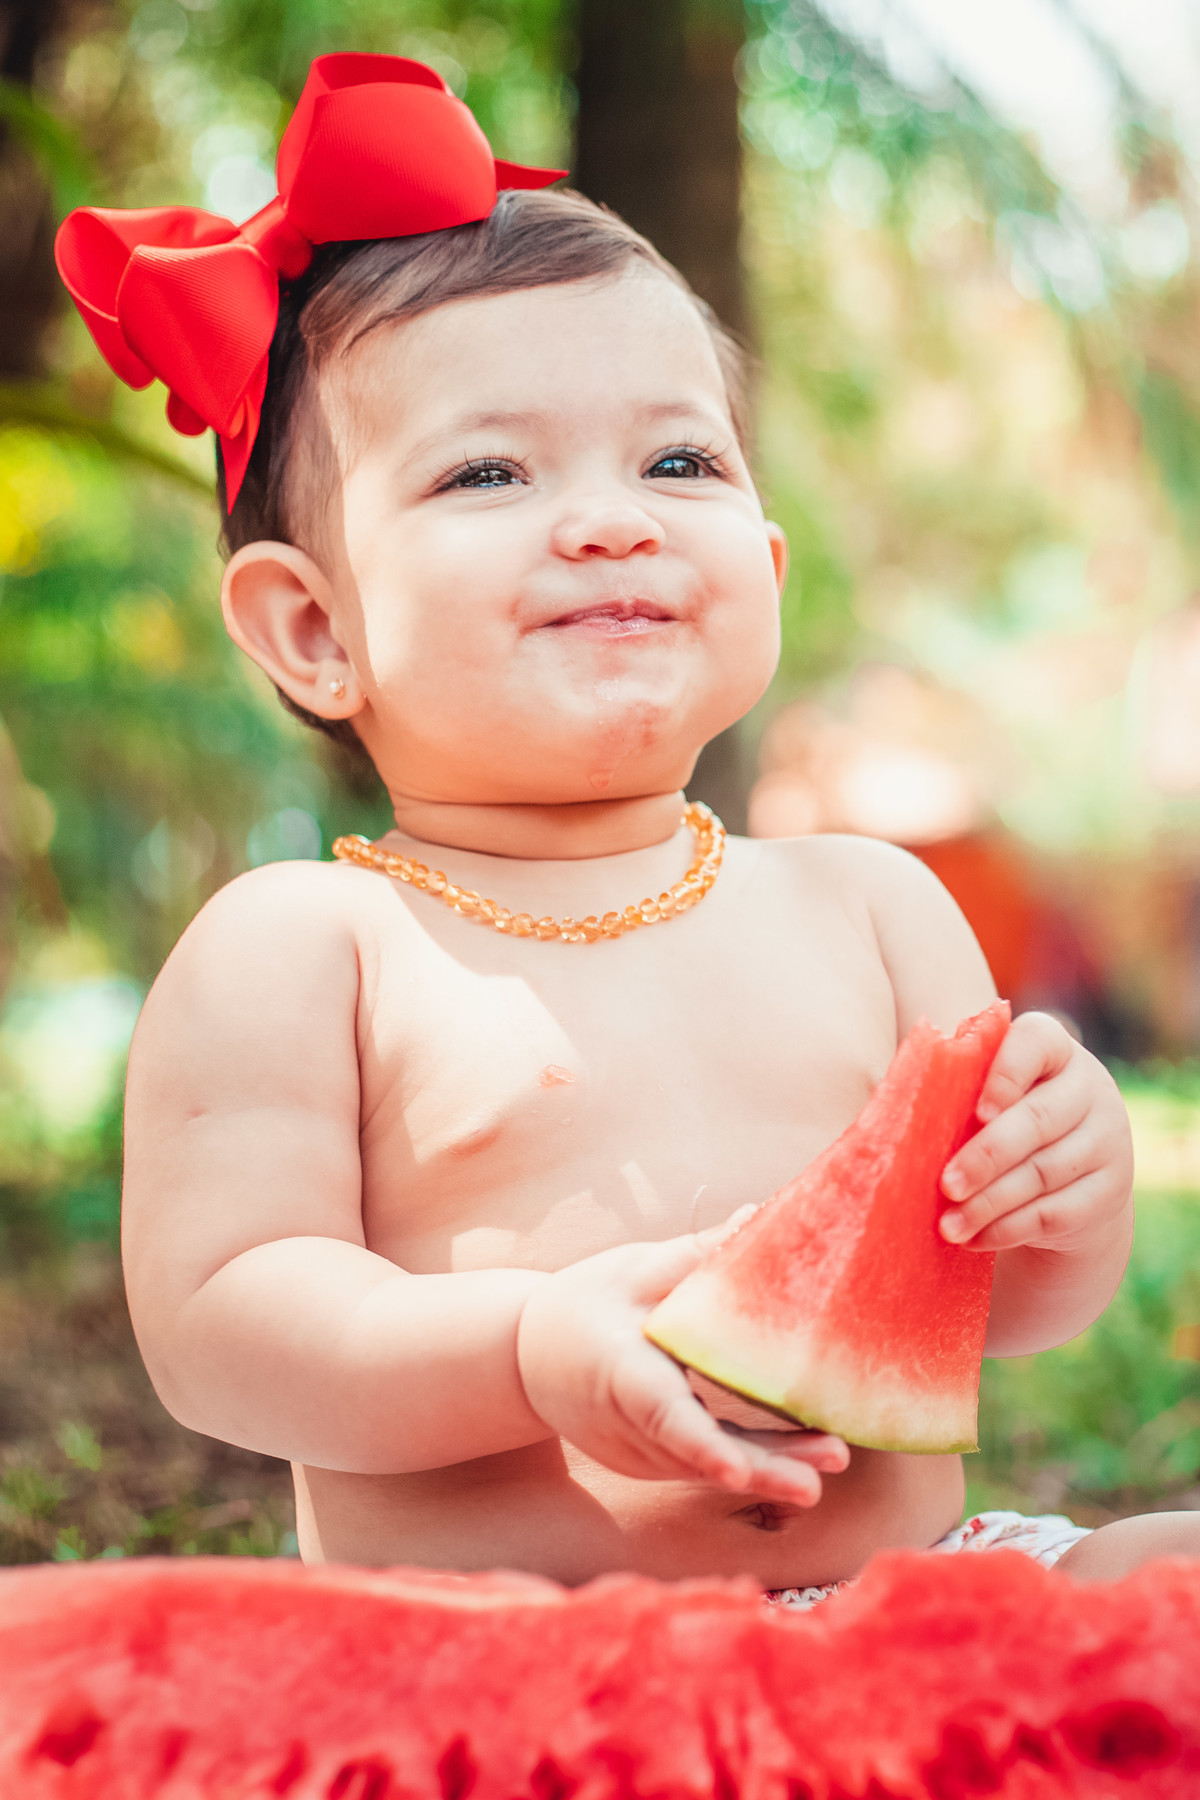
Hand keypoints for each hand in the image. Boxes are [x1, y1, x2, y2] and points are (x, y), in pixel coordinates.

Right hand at [516, 1233, 848, 1504]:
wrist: (523, 1360)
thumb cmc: (583, 1305)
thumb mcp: (634, 1271)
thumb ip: (699, 1256)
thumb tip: (762, 1216)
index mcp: (619, 1372)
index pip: (660, 1415)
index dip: (699, 1444)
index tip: (734, 1469)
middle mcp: (627, 1427)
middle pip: (697, 1454)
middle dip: (760, 1468)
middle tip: (818, 1477)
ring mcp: (639, 1453)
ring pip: (709, 1463)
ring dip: (772, 1465)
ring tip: (831, 1455)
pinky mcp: (654, 1461)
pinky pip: (706, 1460)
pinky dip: (753, 1457)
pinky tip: (807, 1451)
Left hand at [938, 1011, 1132, 1254]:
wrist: (1074, 1181)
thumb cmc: (1007, 1123)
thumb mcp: (993, 1098)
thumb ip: (961, 1092)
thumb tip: (896, 1111)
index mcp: (1055, 1049)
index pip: (1038, 1042)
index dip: (1007, 1075)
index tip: (977, 1113)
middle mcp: (1090, 1089)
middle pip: (1038, 1119)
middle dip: (986, 1157)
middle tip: (945, 1185)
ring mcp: (1106, 1141)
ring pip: (1044, 1173)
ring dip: (990, 1202)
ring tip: (949, 1226)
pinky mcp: (1108, 1192)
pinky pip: (1055, 1212)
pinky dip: (1009, 1227)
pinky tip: (975, 1238)